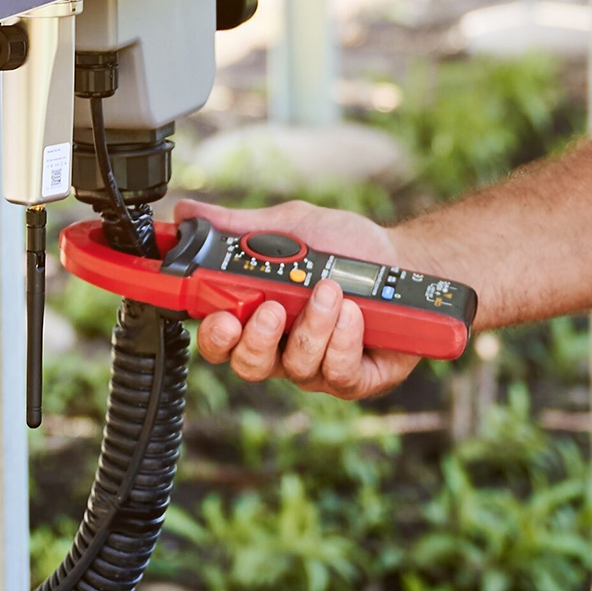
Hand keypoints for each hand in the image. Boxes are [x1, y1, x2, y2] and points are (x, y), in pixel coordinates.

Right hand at [173, 197, 422, 401]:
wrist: (405, 260)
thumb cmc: (346, 246)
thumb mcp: (290, 227)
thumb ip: (237, 226)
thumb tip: (185, 211)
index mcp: (260, 315)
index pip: (221, 339)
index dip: (215, 336)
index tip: (221, 318)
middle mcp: (285, 347)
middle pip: (250, 365)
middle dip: (257, 341)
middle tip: (272, 310)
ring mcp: (320, 367)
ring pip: (298, 367)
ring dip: (312, 327)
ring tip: (330, 291)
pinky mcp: (357, 378)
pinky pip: (339, 374)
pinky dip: (343, 342)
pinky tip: (353, 315)